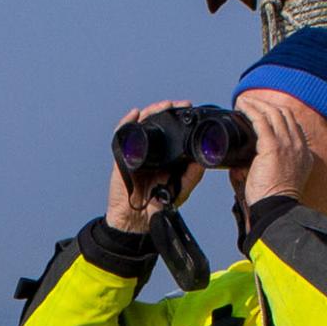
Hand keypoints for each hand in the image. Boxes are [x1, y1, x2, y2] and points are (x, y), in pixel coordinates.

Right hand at [105, 108, 201, 235]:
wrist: (137, 220)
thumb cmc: (158, 205)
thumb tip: (204, 157)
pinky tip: (135, 114)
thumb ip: (193, 174)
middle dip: (166, 110)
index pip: (171, 129)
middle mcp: (151, 150)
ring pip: (141, 124)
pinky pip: (122, 136)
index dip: (178, 117)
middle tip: (179, 105)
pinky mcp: (122, 157)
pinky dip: (127, 123)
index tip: (188, 108)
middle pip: (156, 122)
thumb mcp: (182, 189)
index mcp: (166, 154)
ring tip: (163, 106)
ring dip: (151, 112)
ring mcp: (136, 151)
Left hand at [234, 88, 314, 208]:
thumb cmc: (272, 200)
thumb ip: (262, 170)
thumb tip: (238, 167)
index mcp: (302, 153)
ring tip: (243, 101)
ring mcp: (288, 144)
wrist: (277, 208)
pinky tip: (242, 107)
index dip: (276, 115)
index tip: (260, 112)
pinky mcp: (273, 147)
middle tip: (248, 103)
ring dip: (257, 104)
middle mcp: (298, 145)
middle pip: (284, 115)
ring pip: (273, 114)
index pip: (291, 125)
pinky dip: (252, 111)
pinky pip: (262, 121)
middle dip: (266, 105)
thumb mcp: (276, 180)